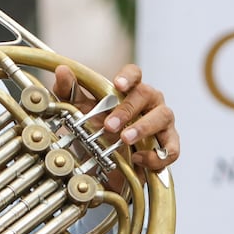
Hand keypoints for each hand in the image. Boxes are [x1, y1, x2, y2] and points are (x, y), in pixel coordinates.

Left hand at [53, 62, 178, 172]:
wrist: (106, 162)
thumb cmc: (98, 129)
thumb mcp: (78, 111)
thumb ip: (68, 90)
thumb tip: (62, 71)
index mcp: (130, 89)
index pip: (135, 74)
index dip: (128, 77)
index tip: (118, 85)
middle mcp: (150, 102)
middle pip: (147, 94)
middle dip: (127, 109)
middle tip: (109, 125)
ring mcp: (162, 123)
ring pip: (163, 117)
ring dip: (144, 127)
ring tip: (125, 139)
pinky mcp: (168, 145)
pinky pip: (171, 148)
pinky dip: (157, 155)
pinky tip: (138, 159)